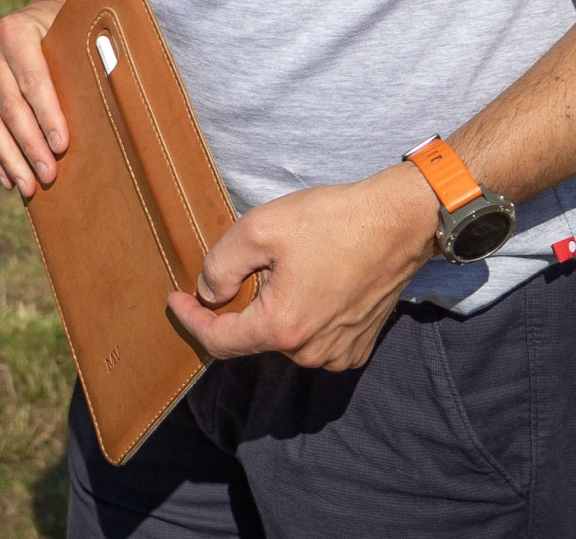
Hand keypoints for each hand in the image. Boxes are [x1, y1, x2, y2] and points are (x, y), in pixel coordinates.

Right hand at [0, 0, 70, 197]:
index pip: (32, 81)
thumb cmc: (73, 26)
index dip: (47, 116)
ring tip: (29, 188)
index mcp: (16, 31)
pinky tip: (8, 179)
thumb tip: (117, 88)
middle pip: (10, 107)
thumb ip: (89, 55)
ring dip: (11, 159)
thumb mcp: (78, 30)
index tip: (63, 146)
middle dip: (30, 145)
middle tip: (48, 176)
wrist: (46, 8)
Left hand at [167, 163, 437, 371]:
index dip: (190, 320)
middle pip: (253, 337)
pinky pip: (314, 340)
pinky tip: (310, 284)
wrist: (400, 222)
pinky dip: (302, 317)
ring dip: (272, 311)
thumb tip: (210, 293)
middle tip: (245, 265)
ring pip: (284, 338)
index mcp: (282, 328)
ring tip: (284, 270)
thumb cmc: (333, 221)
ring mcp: (338, 354)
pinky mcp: (358, 346)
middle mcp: (310, 353)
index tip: (175, 299)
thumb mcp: (260, 228)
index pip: (218, 341)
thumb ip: (221, 265)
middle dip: (238, 306)